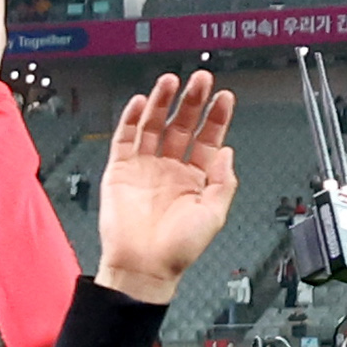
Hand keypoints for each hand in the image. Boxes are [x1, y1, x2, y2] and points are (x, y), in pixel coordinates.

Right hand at [93, 71, 239, 305]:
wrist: (143, 266)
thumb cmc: (178, 249)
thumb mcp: (215, 214)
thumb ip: (224, 180)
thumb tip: (226, 150)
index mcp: (194, 179)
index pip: (207, 139)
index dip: (216, 117)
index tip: (224, 97)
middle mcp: (170, 169)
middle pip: (182, 126)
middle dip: (192, 101)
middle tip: (200, 80)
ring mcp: (144, 168)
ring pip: (153, 126)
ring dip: (162, 103)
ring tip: (171, 82)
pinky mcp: (120, 172)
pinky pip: (124, 139)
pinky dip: (130, 119)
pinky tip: (140, 102)